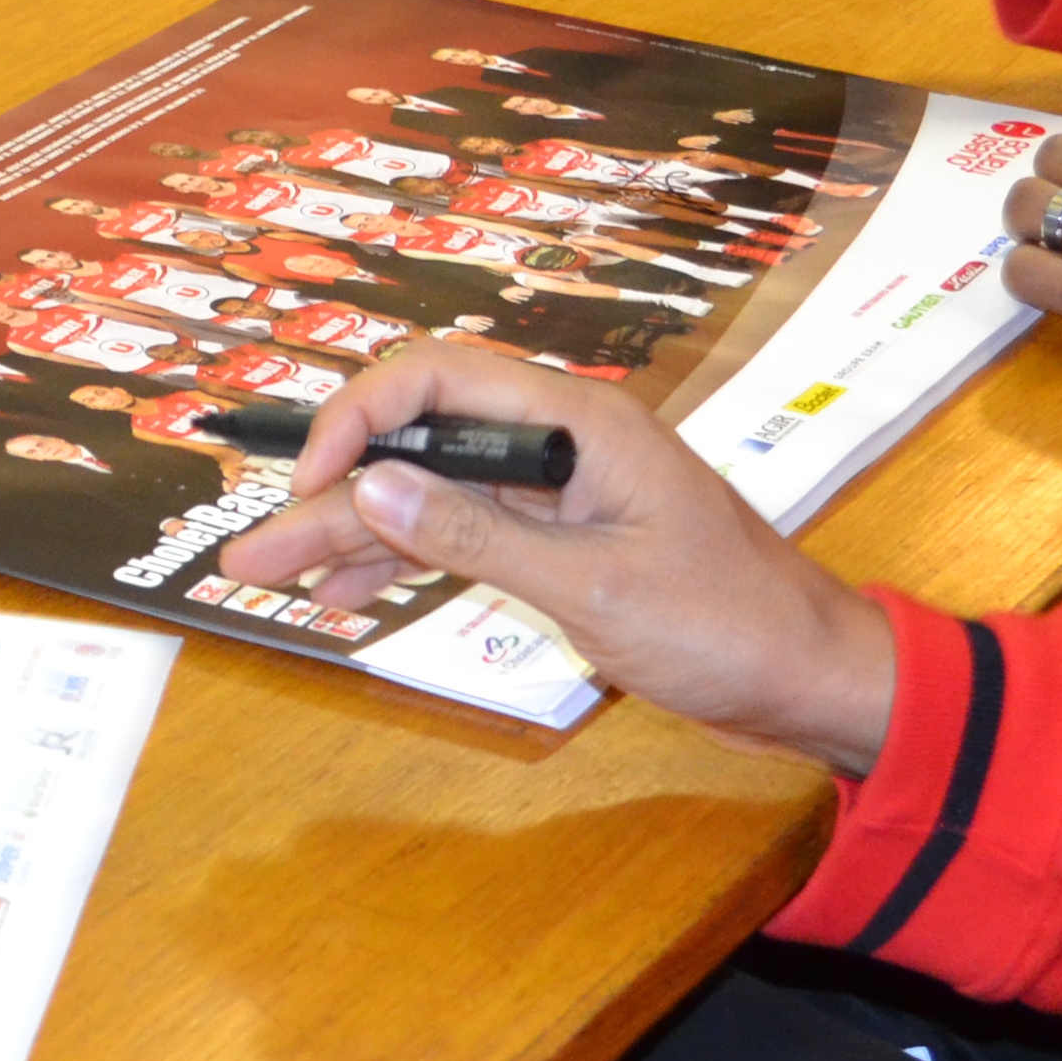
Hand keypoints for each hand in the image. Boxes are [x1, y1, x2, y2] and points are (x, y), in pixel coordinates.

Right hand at [215, 351, 896, 775]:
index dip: (357, 422)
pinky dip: (407, 564)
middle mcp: (560, 445)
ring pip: (432, 497)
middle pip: (418, 444)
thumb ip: (476, 536)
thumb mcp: (593, 589)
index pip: (437, 380)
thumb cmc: (729, 627)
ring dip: (354, 535)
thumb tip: (373, 485)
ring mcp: (560, 496)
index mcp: (577, 423)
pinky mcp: (564, 545)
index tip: (310, 488)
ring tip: (270, 577)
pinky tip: (348, 597)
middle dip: (330, 493)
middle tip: (250, 548)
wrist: (810, 680)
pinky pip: (464, 537)